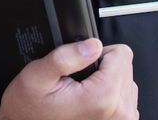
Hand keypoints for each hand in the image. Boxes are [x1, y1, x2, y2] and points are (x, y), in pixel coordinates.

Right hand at [0, 39, 137, 119]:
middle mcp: (118, 113)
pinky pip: (125, 96)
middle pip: (125, 66)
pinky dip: (109, 95)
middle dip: (102, 67)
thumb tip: (93, 44)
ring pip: (126, 80)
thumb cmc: (32, 108)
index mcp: (102, 98)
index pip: (122, 54)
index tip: (82, 65)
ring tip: (83, 92)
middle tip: (79, 81)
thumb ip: (66, 56)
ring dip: (107, 81)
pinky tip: (90, 102)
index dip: (98, 52)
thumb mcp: (38, 74)